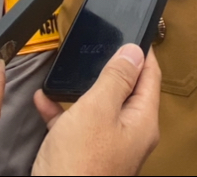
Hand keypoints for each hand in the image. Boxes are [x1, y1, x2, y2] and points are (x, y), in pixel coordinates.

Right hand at [32, 44, 160, 175]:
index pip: (150, 76)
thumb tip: (135, 52)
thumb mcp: (97, 109)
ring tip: (71, 70)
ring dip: (83, 87)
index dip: (143, 51)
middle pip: (126, 91)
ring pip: (100, 106)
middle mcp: (130, 134)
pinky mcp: (86, 155)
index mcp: (141, 121)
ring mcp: (108, 146)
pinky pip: (77, 124)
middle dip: (111, 68)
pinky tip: (45, 100)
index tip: (135, 32)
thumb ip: (116, 78)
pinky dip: (63, 110)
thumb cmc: (80, 165)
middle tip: (101, 46)